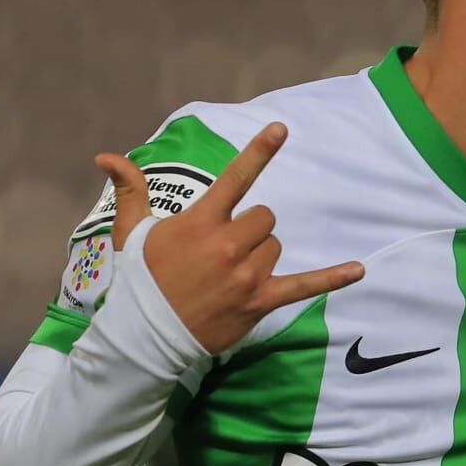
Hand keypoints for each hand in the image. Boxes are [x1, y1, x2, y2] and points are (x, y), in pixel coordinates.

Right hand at [93, 122, 364, 353]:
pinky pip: (305, 285)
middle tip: (224, 251)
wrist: (145, 337)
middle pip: (265, 218)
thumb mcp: (132, 233)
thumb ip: (129, 190)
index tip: (281, 128)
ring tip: (231, 276)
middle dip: (250, 229)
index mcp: (201, 222)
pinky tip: (359, 270)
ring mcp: (247, 274)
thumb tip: (106, 156)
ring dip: (261, 256)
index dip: (260, 151)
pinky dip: (334, 278)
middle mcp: (227, 245)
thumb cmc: (142, 281)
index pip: (236, 178)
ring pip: (275, 246)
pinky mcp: (261, 301)